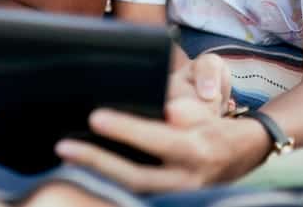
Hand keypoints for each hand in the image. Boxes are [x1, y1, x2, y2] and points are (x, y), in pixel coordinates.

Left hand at [54, 54, 239, 191]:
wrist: (238, 154)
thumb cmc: (213, 122)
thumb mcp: (208, 105)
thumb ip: (192, 106)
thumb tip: (171, 112)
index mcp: (198, 149)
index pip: (158, 140)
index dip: (127, 130)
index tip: (95, 117)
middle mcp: (187, 178)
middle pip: (138, 177)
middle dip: (99, 161)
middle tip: (64, 146)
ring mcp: (176, 193)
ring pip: (133, 191)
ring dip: (97, 176)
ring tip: (66, 157)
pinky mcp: (166, 197)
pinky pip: (133, 193)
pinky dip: (107, 181)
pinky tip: (80, 167)